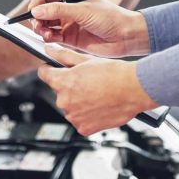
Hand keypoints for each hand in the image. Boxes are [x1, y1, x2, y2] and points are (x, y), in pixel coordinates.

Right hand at [28, 0, 149, 56]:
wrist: (125, 37)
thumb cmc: (110, 18)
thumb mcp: (83, 10)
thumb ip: (58, 10)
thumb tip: (36, 11)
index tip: (35, 8)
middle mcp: (68, 6)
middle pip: (42, 6)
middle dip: (37, 15)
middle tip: (37, 24)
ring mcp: (68, 21)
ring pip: (45, 22)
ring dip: (40, 27)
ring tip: (43, 32)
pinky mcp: (69, 36)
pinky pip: (52, 36)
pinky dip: (47, 37)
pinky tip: (49, 38)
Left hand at [37, 46, 157, 135]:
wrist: (134, 89)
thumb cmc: (114, 73)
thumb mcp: (86, 60)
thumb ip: (63, 56)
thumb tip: (49, 50)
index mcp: (63, 82)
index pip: (44, 74)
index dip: (50, 70)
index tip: (54, 70)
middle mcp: (65, 101)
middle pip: (59, 92)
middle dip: (69, 87)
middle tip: (87, 82)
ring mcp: (74, 116)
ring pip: (70, 107)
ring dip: (79, 102)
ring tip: (96, 94)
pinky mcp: (84, 128)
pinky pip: (80, 121)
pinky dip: (87, 116)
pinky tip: (99, 106)